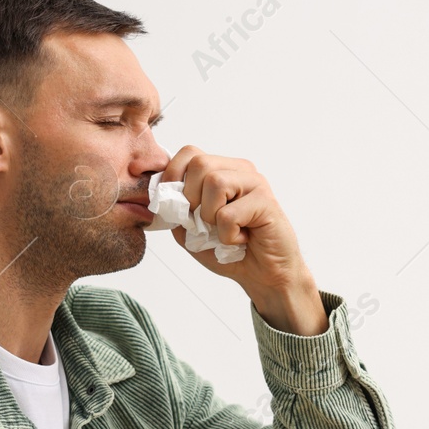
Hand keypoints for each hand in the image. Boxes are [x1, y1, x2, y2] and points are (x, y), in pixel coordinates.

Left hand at [161, 146, 327, 334]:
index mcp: (221, 171)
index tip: (176, 205)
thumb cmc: (231, 252)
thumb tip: (162, 197)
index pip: (189, 153)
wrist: (264, 276)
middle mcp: (239, 170)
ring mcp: (255, 183)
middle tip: (206, 223)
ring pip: (214, 182)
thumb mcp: (191, 232)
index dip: (173, 176)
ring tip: (225, 231)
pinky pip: (228, 214)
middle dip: (191, 199)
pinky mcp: (266, 201)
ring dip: (210, 217)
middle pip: (199, 163)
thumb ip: (176, 212)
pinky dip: (227, 235)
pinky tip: (242, 240)